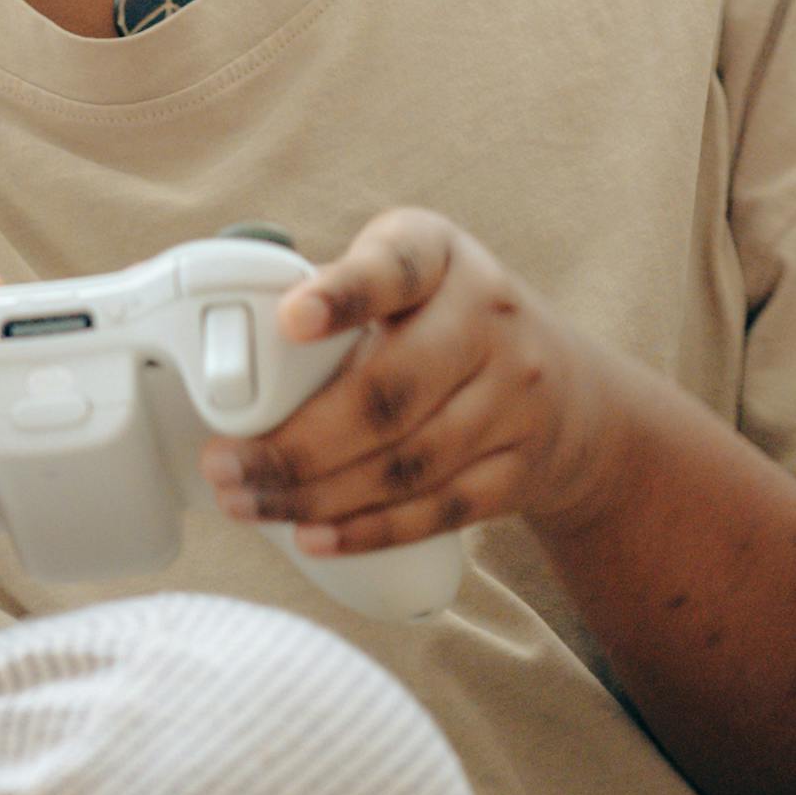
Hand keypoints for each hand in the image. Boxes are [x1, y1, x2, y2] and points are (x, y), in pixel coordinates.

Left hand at [216, 207, 666, 557]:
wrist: (571, 395)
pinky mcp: (521, 469)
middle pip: (390, 391)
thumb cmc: (450, 327)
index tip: (290, 319)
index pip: (396, 266)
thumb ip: (339, 296)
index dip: (344, 294)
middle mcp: (489, 319)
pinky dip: (369, 529)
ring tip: (247, 503)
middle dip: (296, 441)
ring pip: (408, 462)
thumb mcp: (411, 279)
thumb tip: (226, 347)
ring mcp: (514, 398)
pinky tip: (313, 536)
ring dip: (316, 494)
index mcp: (443, 258)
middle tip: (224, 463)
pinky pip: (439, 510)